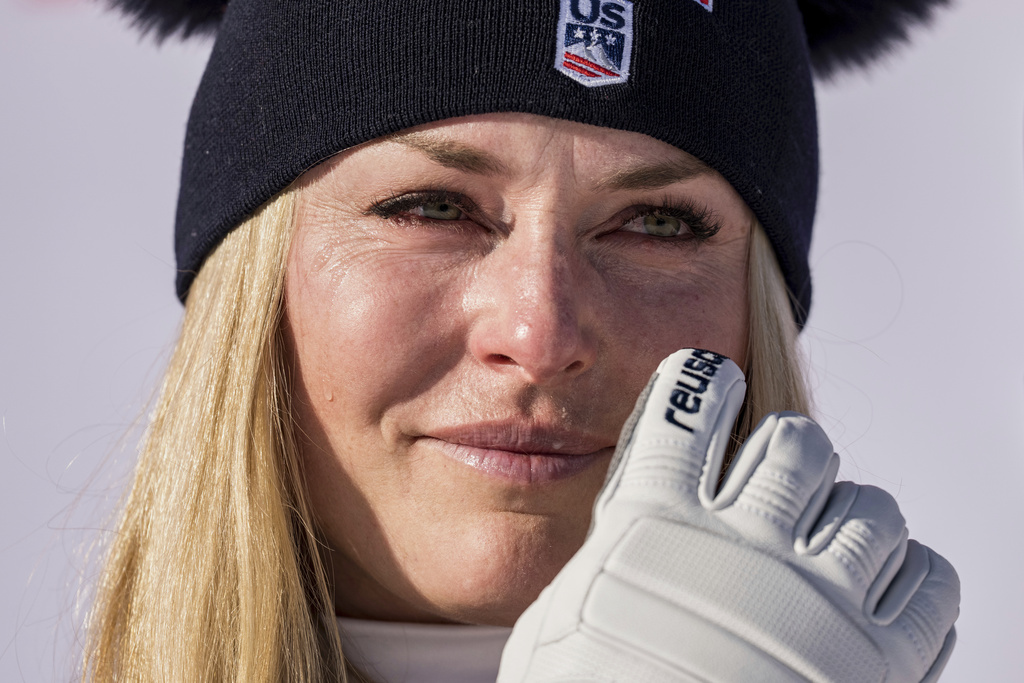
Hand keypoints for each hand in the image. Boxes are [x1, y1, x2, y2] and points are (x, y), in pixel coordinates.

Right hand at [498, 349, 958, 681]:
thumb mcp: (557, 631)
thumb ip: (607, 564)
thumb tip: (632, 525)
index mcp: (655, 531)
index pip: (686, 414)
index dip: (700, 386)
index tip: (709, 383)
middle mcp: (742, 548)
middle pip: (795, 444)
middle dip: (788, 453)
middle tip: (777, 482)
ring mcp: (816, 600)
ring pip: (871, 505)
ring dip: (851, 516)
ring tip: (829, 546)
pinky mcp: (878, 660)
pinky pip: (927, 582)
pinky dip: (910, 576)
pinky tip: (880, 591)